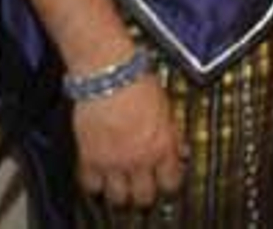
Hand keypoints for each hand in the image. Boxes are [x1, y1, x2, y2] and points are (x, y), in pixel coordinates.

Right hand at [72, 74, 186, 207]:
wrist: (109, 73)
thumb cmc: (139, 83)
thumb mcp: (167, 108)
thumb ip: (174, 135)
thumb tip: (183, 152)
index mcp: (162, 146)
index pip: (171, 183)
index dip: (169, 184)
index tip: (166, 180)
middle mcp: (139, 159)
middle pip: (143, 197)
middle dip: (145, 195)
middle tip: (143, 186)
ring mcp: (113, 161)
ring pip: (118, 198)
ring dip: (120, 193)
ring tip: (121, 184)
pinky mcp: (89, 158)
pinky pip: (90, 185)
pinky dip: (95, 184)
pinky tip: (99, 176)